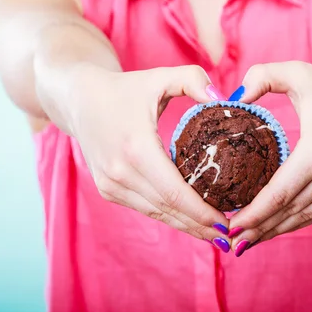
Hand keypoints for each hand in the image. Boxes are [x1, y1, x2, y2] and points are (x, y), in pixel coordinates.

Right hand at [66, 64, 231, 248]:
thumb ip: (193, 79)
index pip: (174, 192)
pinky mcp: (108, 189)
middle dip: (200, 226)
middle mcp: (120, 173)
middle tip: (231, 234)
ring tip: (216, 234)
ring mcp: (111, 184)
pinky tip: (190, 221)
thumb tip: (223, 99)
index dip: (201, 212)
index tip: (228, 222)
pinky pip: (145, 208)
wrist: (79, 100)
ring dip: (186, 226)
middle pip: (168, 209)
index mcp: (136, 148)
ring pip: (156, 213)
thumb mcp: (159, 77)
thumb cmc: (125, 89)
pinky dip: (169, 216)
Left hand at [227, 62, 311, 254]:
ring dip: (277, 230)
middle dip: (259, 229)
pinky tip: (278, 227)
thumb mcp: (295, 71)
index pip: (279, 193)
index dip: (253, 214)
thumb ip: (260, 77)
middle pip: (291, 210)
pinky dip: (299, 221)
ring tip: (249, 240)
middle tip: (231, 243)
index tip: (229, 226)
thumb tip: (233, 98)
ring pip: (307, 216)